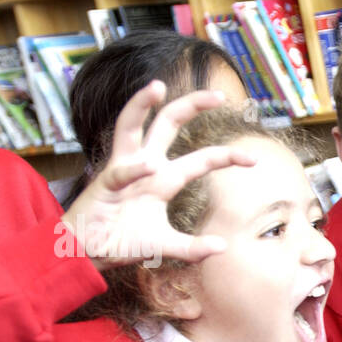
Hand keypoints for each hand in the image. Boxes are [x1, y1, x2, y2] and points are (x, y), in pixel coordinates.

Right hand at [65, 81, 256, 270]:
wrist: (87, 254)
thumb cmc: (123, 242)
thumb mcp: (165, 246)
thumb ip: (192, 248)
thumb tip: (222, 247)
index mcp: (164, 179)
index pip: (200, 159)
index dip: (226, 156)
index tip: (253, 159)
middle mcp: (145, 166)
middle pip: (168, 124)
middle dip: (192, 106)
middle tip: (219, 94)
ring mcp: (123, 170)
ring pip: (130, 126)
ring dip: (140, 104)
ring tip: (157, 86)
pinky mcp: (104, 183)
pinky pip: (121, 172)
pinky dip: (134, 170)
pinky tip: (148, 167)